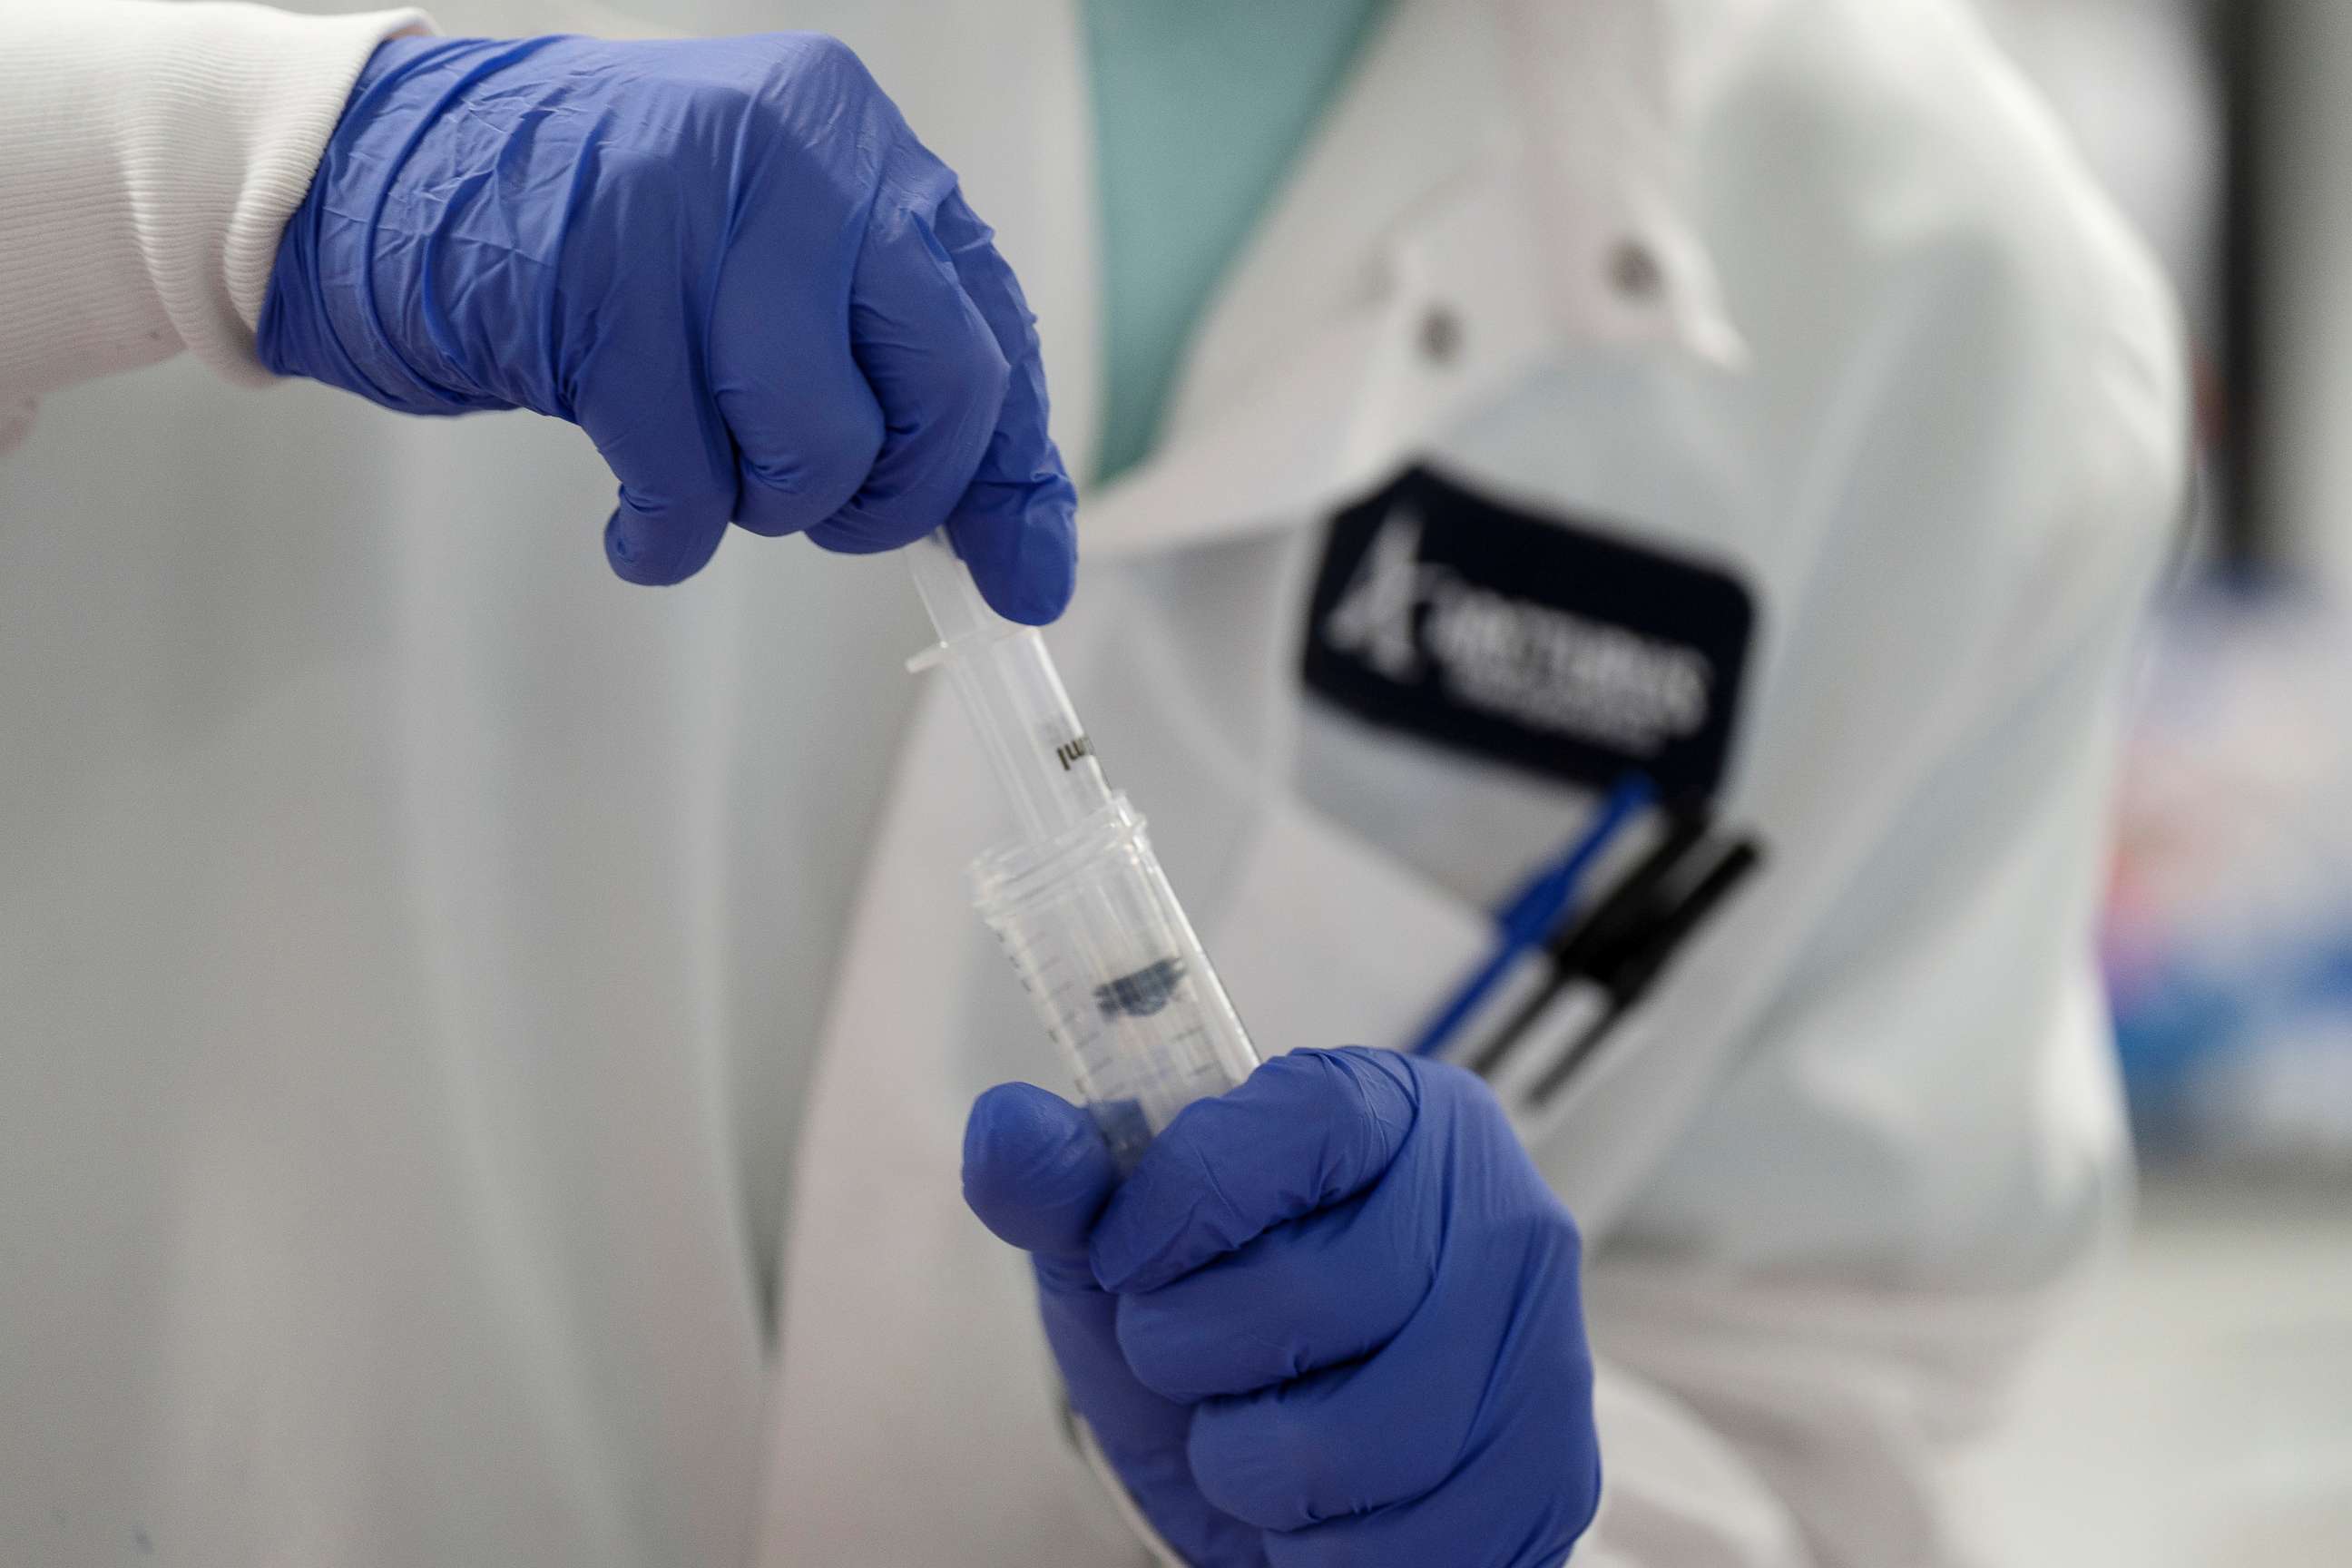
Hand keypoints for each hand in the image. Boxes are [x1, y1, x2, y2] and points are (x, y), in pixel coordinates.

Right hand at [258, 33, 1074, 617]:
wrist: (387, 177)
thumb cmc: (598, 248)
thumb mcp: (769, 283)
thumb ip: (893, 385)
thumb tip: (1025, 559)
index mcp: (861, 142)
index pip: (994, 331)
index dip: (1011, 473)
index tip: (1025, 576)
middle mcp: (804, 149)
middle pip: (948, 387)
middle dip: (893, 493)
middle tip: (817, 506)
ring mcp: (701, 202)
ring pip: (823, 442)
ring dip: (762, 503)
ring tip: (694, 464)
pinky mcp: (601, 277)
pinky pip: (691, 480)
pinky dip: (669, 536)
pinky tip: (636, 522)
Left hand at [963, 1048, 1600, 1566]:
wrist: (1303, 1463)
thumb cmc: (1215, 1322)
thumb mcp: (1125, 1247)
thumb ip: (1064, 1184)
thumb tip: (1006, 1127)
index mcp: (1399, 1112)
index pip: (1296, 1124)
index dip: (1182, 1202)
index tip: (1127, 1257)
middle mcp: (1501, 1213)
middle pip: (1314, 1294)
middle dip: (1192, 1351)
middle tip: (1183, 1362)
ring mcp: (1544, 1349)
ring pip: (1355, 1441)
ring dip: (1248, 1464)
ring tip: (1246, 1439)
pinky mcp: (1558, 1478)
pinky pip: (1411, 1547)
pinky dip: (1320, 1551)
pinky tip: (1310, 1510)